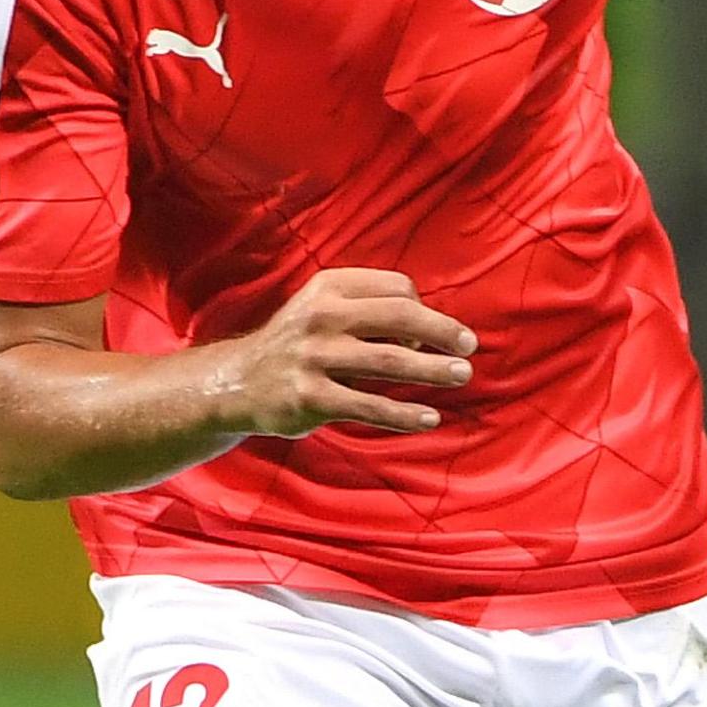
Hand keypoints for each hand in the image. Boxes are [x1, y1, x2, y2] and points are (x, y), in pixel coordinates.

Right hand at [212, 267, 476, 437]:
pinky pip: (369, 406)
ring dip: (432, 371)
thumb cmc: (297, 345)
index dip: (424, 310)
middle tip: (469, 348)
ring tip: (461, 376)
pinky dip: (404, 414)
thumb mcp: (323, 311)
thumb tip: (430, 335)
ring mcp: (313, 358)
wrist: (237, 382)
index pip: (396, 289)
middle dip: (442, 332)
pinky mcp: (309, 398)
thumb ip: (370, 313)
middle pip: (399, 317)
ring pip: (389, 362)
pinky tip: (429, 419)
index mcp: (328, 288)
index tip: (437, 333)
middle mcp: (320, 317)